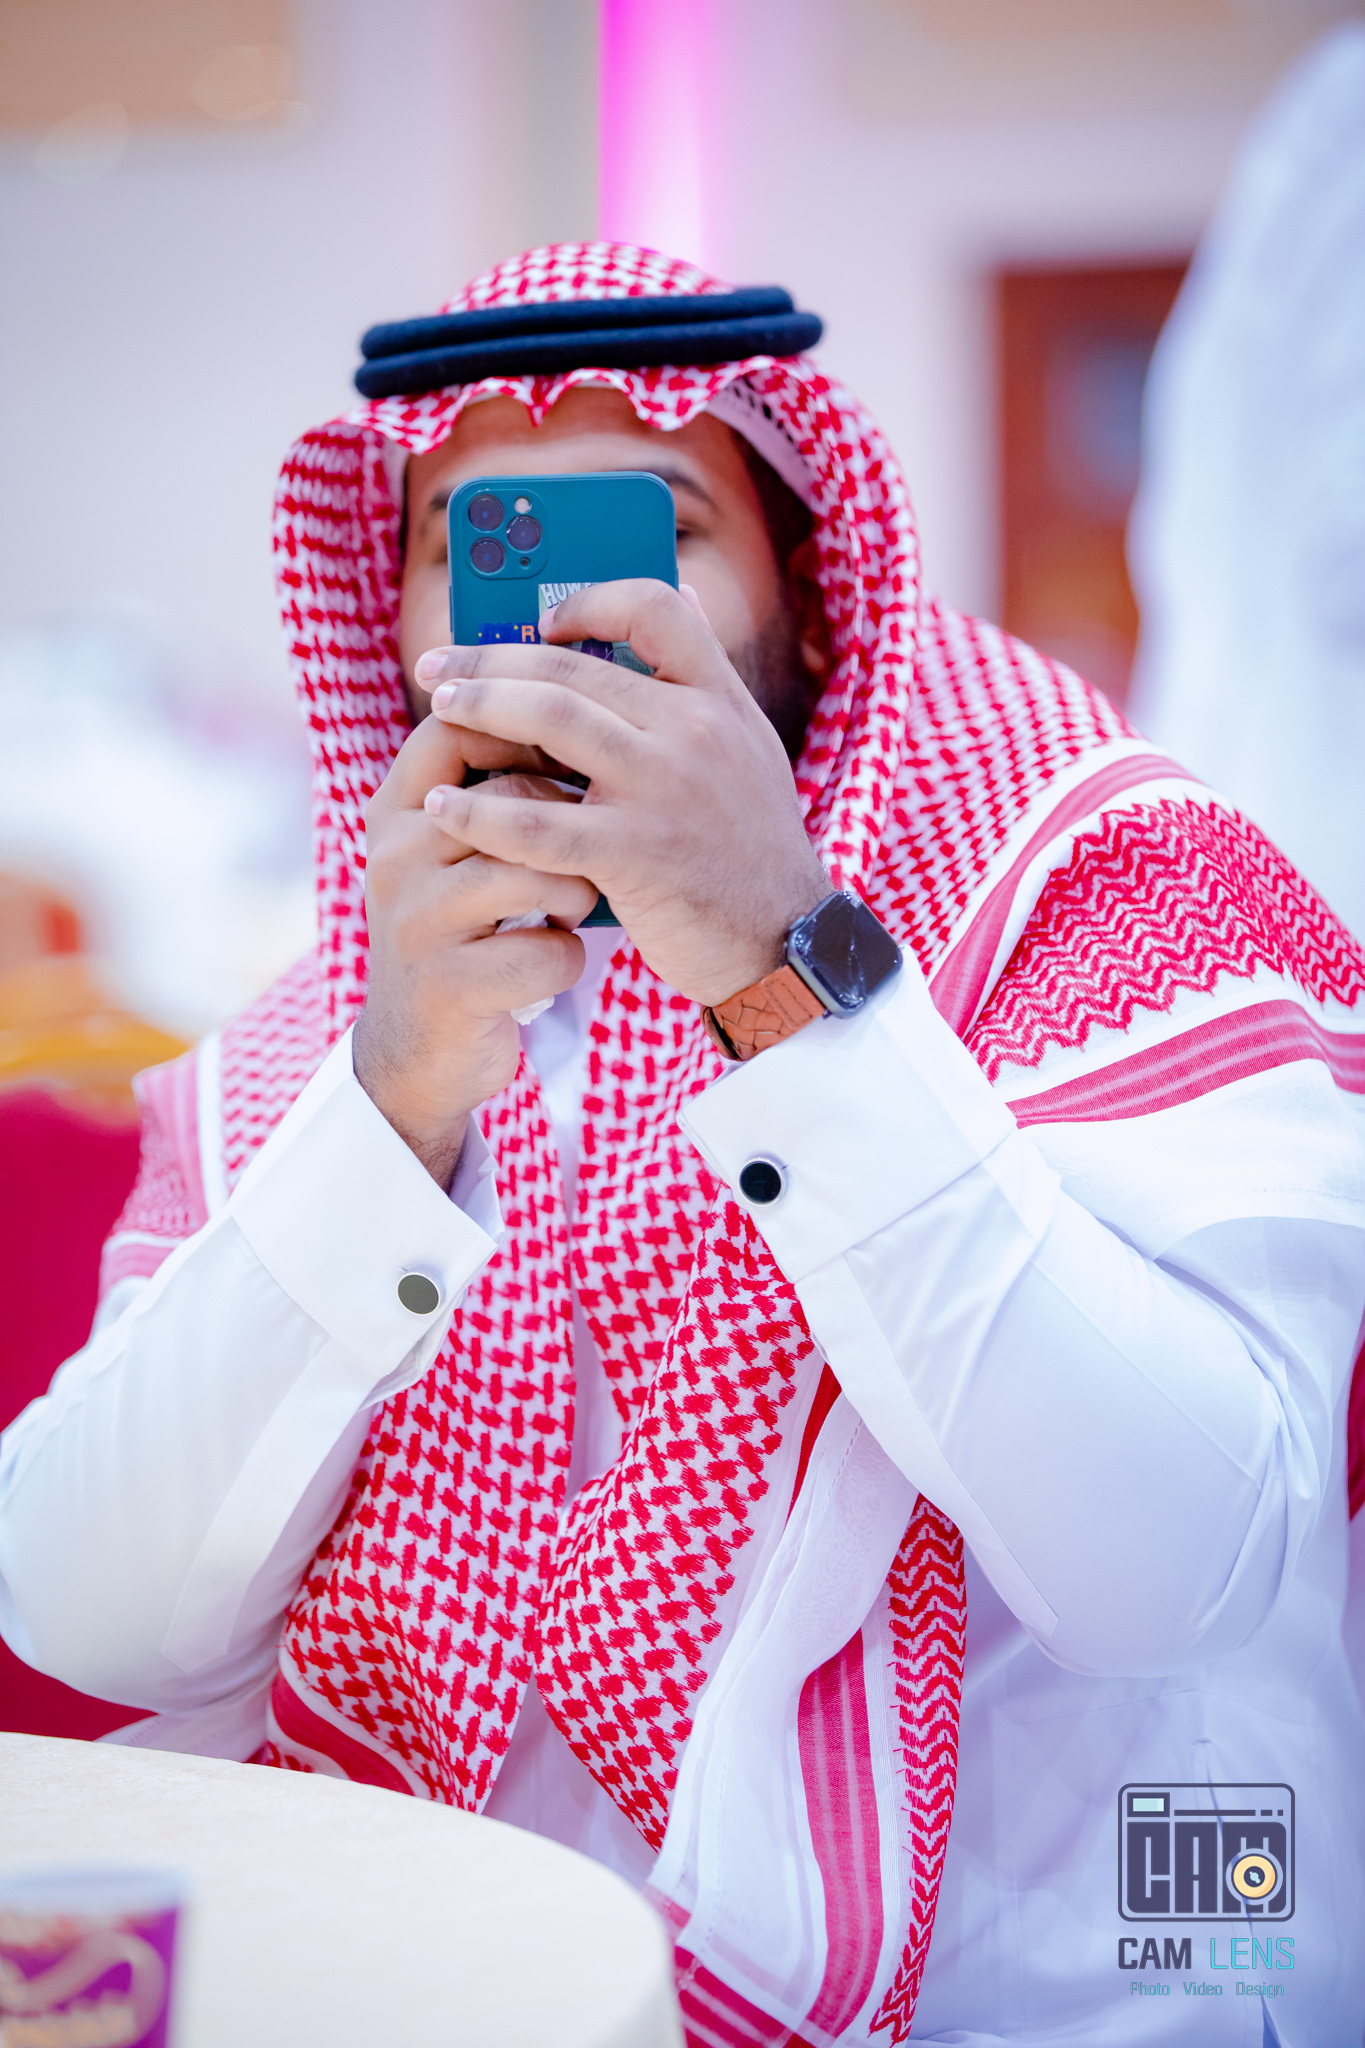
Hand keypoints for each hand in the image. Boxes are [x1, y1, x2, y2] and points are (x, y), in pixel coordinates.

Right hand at [353, 714, 596, 1185]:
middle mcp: (393, 855)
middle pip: (509, 798)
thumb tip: (579, 703)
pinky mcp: (447, 985)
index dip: (528, 725)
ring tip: (571, 906)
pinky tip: (551, 964)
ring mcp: (415, 921)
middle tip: (590, 845)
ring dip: (575, 891)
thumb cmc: (466, 932)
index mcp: (398, 809)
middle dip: (569, 822)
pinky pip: (545, 949)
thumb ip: (494, 790)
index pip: (457, 724)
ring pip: (532, 871)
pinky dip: (565, 959)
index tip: (575, 752)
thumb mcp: (459, 851)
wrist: (420, 1052)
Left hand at [414, 581, 829, 1005]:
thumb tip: (684, 595)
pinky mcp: (635, 855)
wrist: (785, 942)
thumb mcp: (749, 749)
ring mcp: (664, 791)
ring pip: (550, 723)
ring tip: (438, 710)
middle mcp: (695, 731)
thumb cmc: (751, 850)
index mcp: (720, 700)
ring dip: (480, 709)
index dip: (589, 603)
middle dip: (492, 660)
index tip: (541, 622)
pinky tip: (442, 809)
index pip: (656, 609)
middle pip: (574, 666)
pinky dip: (480, 814)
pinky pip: (538, 824)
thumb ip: (706, 680)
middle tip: (438, 667)